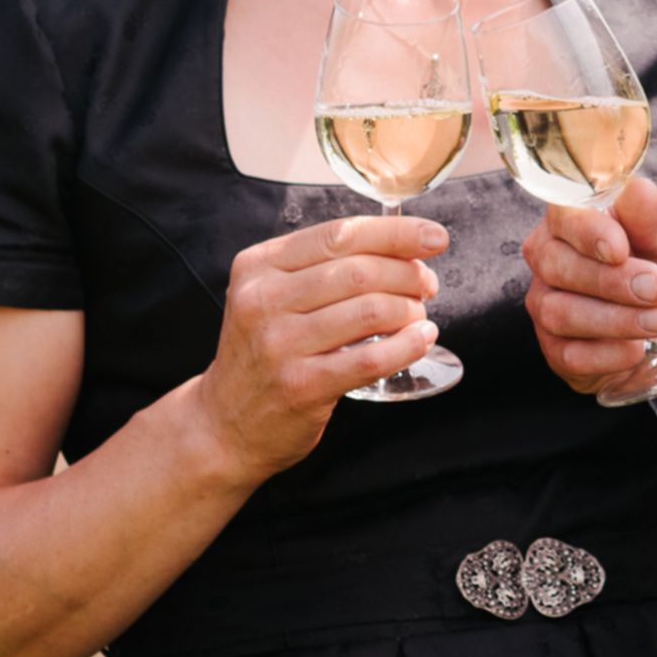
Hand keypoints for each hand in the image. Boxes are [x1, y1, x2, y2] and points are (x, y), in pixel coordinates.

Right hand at [186, 213, 445, 475]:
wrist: (223, 423)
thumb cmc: (262, 353)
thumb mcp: (271, 296)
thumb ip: (321, 268)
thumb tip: (401, 247)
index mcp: (258, 266)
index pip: (339, 235)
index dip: (395, 232)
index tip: (433, 237)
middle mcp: (263, 300)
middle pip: (360, 271)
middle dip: (408, 274)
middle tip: (426, 285)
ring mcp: (280, 344)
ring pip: (370, 311)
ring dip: (410, 309)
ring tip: (419, 315)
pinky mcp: (301, 386)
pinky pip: (371, 358)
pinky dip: (407, 345)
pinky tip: (421, 339)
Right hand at [520, 175, 656, 399]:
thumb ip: (655, 220)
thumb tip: (637, 189)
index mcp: (579, 221)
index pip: (562, 215)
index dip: (587, 232)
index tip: (621, 249)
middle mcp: (554, 260)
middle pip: (554, 265)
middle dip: (609, 281)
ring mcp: (551, 306)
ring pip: (557, 312)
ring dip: (614, 319)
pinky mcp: (560, 352)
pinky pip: (567, 355)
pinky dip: (607, 355)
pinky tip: (637, 349)